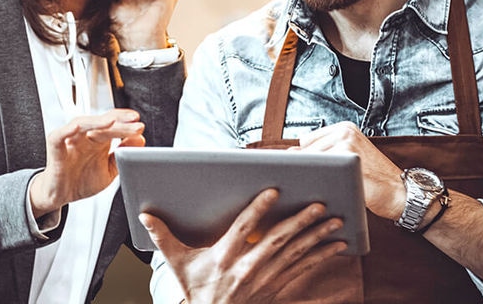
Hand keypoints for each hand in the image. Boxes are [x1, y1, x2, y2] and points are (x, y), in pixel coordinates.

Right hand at [28, 109, 144, 216]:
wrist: (60, 196)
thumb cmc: (81, 180)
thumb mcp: (109, 171)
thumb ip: (122, 155)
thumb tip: (140, 140)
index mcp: (98, 140)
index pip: (113, 125)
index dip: (126, 123)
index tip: (140, 125)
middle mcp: (85, 136)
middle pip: (102, 123)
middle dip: (118, 122)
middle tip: (134, 123)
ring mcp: (70, 140)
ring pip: (82, 124)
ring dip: (97, 122)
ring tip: (112, 121)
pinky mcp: (55, 148)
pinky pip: (59, 136)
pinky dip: (66, 130)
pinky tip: (77, 127)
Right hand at [142, 188, 346, 303]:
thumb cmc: (196, 291)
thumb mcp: (177, 265)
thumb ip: (163, 238)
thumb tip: (144, 215)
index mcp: (223, 258)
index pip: (243, 229)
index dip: (258, 210)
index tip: (274, 191)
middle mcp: (247, 269)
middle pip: (277, 241)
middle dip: (300, 222)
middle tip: (320, 203)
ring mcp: (265, 280)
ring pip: (296, 254)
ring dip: (318, 236)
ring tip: (337, 220)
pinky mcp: (277, 288)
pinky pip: (303, 270)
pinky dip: (322, 256)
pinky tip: (339, 245)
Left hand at [297, 122, 405, 219]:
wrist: (399, 192)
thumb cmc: (372, 180)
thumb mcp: (350, 159)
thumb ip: (326, 153)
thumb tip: (288, 154)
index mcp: (343, 128)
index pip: (306, 142)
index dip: (305, 160)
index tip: (304, 174)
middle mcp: (344, 131)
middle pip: (305, 151)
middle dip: (305, 169)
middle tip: (313, 184)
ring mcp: (346, 142)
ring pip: (310, 161)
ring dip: (309, 177)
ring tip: (321, 189)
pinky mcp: (348, 157)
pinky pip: (320, 171)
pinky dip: (318, 183)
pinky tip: (324, 192)